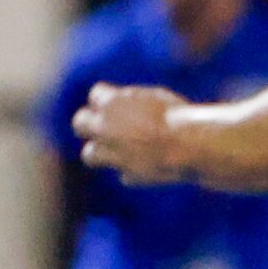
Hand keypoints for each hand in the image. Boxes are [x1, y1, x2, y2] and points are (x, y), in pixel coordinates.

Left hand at [71, 83, 190, 182]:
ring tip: (120, 150)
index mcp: (112, 102)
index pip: (95, 94)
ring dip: (101, 152)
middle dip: (89, 124)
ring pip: (89, 154)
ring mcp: (112, 153)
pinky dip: (132, 170)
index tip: (117, 105)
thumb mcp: (156, 97)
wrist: (188, 145)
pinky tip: (150, 165)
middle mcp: (104, 128)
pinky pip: (122, 173)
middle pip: (79, 123)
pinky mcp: (127, 174)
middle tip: (105, 128)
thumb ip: (133, 100)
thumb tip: (124, 101)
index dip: (106, 100)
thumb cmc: (178, 116)